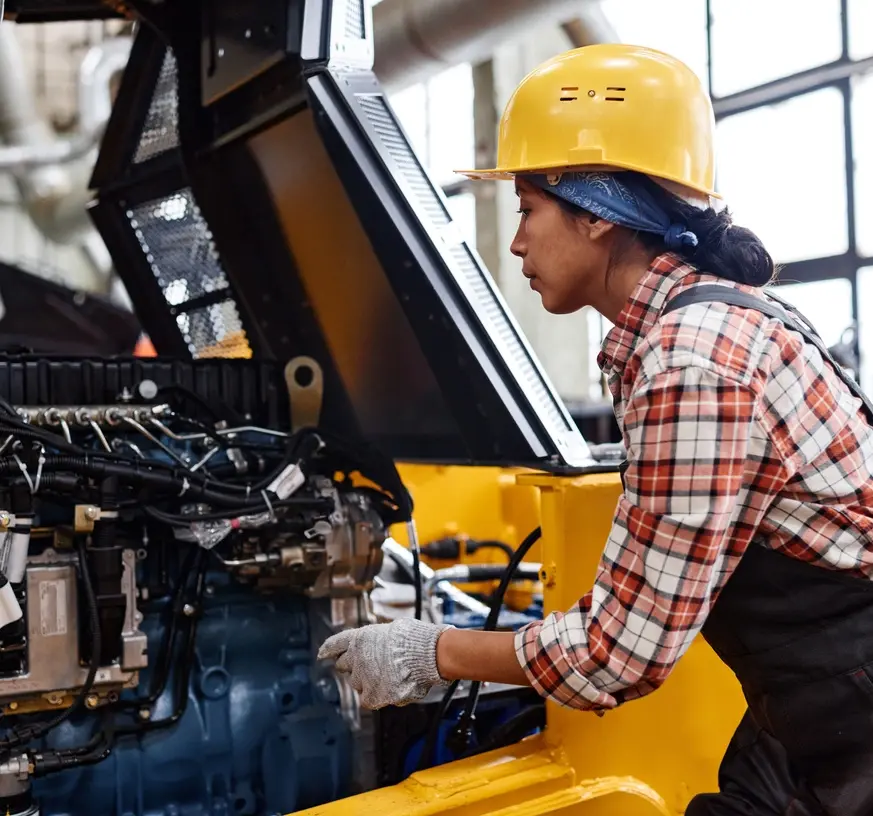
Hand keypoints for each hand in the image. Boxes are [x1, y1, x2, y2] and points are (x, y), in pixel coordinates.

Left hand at [317, 618, 452, 709]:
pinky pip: (368, 699)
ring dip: (367, 681)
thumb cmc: (415, 640)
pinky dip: (377, 696)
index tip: (321, 654)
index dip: (328, 649)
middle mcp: (356, 658)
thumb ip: (379, 642)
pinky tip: (391, 689)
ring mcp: (362, 679)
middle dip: (353, 666)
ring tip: (389, 676)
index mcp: (360, 638)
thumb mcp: (393, 629)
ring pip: (358, 684)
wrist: (426, 655)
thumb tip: (379, 649)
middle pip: (344, 666)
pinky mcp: (372, 696)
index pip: (336, 644)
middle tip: (369, 666)